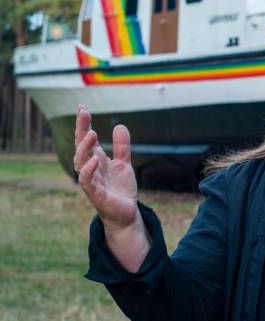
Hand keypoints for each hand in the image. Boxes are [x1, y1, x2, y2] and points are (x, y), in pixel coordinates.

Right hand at [74, 105, 138, 231]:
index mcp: (96, 160)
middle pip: (81, 147)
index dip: (83, 124)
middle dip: (81, 130)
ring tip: (92, 133)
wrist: (126, 213)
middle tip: (84, 114)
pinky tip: (94, 160)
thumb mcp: (124, 164)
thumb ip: (121, 147)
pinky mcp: (95, 194)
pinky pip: (87, 181)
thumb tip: (119, 125)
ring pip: (80, 162)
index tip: (82, 107)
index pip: (86, 139)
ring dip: (85, 148)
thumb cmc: (120, 189)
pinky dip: (88, 171)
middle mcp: (91, 168)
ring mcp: (92, 181)